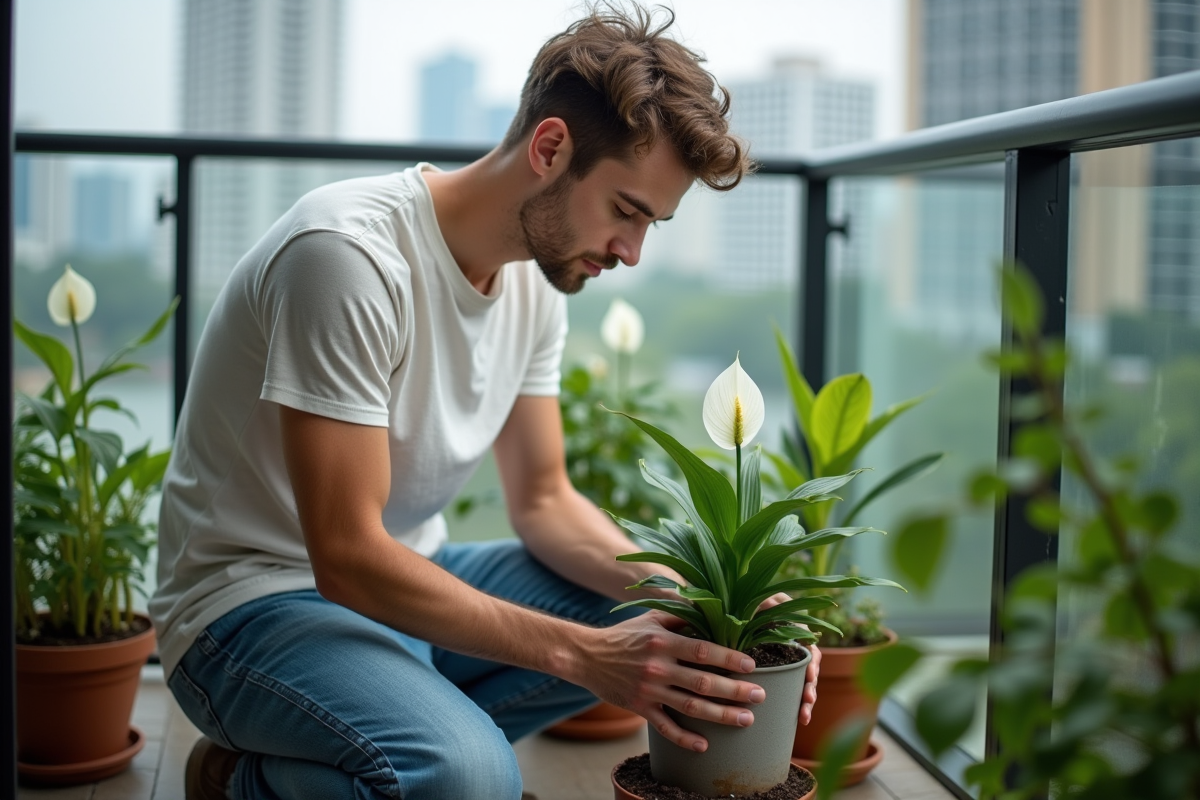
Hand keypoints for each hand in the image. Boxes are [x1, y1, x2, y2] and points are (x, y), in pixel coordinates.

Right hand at [579, 611, 766, 752]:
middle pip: (703, 682)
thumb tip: (713, 608)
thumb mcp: (651, 618)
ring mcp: (649, 690)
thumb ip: (681, 615)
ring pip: (690, 706)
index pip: (702, 650)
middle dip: (735, 691)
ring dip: (721, 715)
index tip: (752, 666)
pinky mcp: (640, 708)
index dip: (729, 658)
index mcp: (663, 642)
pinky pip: (665, 728)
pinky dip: (685, 738)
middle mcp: (658, 667)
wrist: (587, 656)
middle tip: (760, 696)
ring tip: (746, 719)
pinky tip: (704, 745)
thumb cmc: (625, 635)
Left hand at [756, 592, 820, 725]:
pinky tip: (797, 719)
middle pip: (808, 668)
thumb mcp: (759, 598)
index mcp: (793, 628)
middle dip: (810, 686)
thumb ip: (766, 602)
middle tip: (807, 699)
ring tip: (804, 716)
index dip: (811, 663)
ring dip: (805, 700)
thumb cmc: (747, 600)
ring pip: (800, 682)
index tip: (809, 676)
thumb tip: (768, 608)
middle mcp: (793, 645)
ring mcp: (785, 660)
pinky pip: (788, 688)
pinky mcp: (775, 671)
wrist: (731, 607)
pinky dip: (793, 704)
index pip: (809, 647)